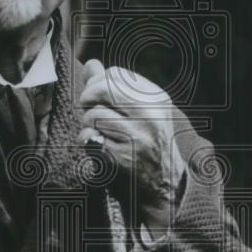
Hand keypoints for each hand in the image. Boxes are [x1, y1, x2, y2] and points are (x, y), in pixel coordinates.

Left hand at [77, 59, 179, 233]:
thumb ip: (112, 88)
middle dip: (88, 100)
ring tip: (100, 135)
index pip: (115, 75)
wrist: (165, 188)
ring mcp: (138, 136)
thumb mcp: (138, 113)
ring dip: (88, 126)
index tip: (101, 100)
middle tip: (91, 113)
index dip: (99, 85)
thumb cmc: (146, 146)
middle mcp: (150, 114)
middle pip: (101, 89)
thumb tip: (91, 63)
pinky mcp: (123, 156)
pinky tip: (99, 148)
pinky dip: (87, 143)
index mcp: (156, 99)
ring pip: (93, 116)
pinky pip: (89, 138)